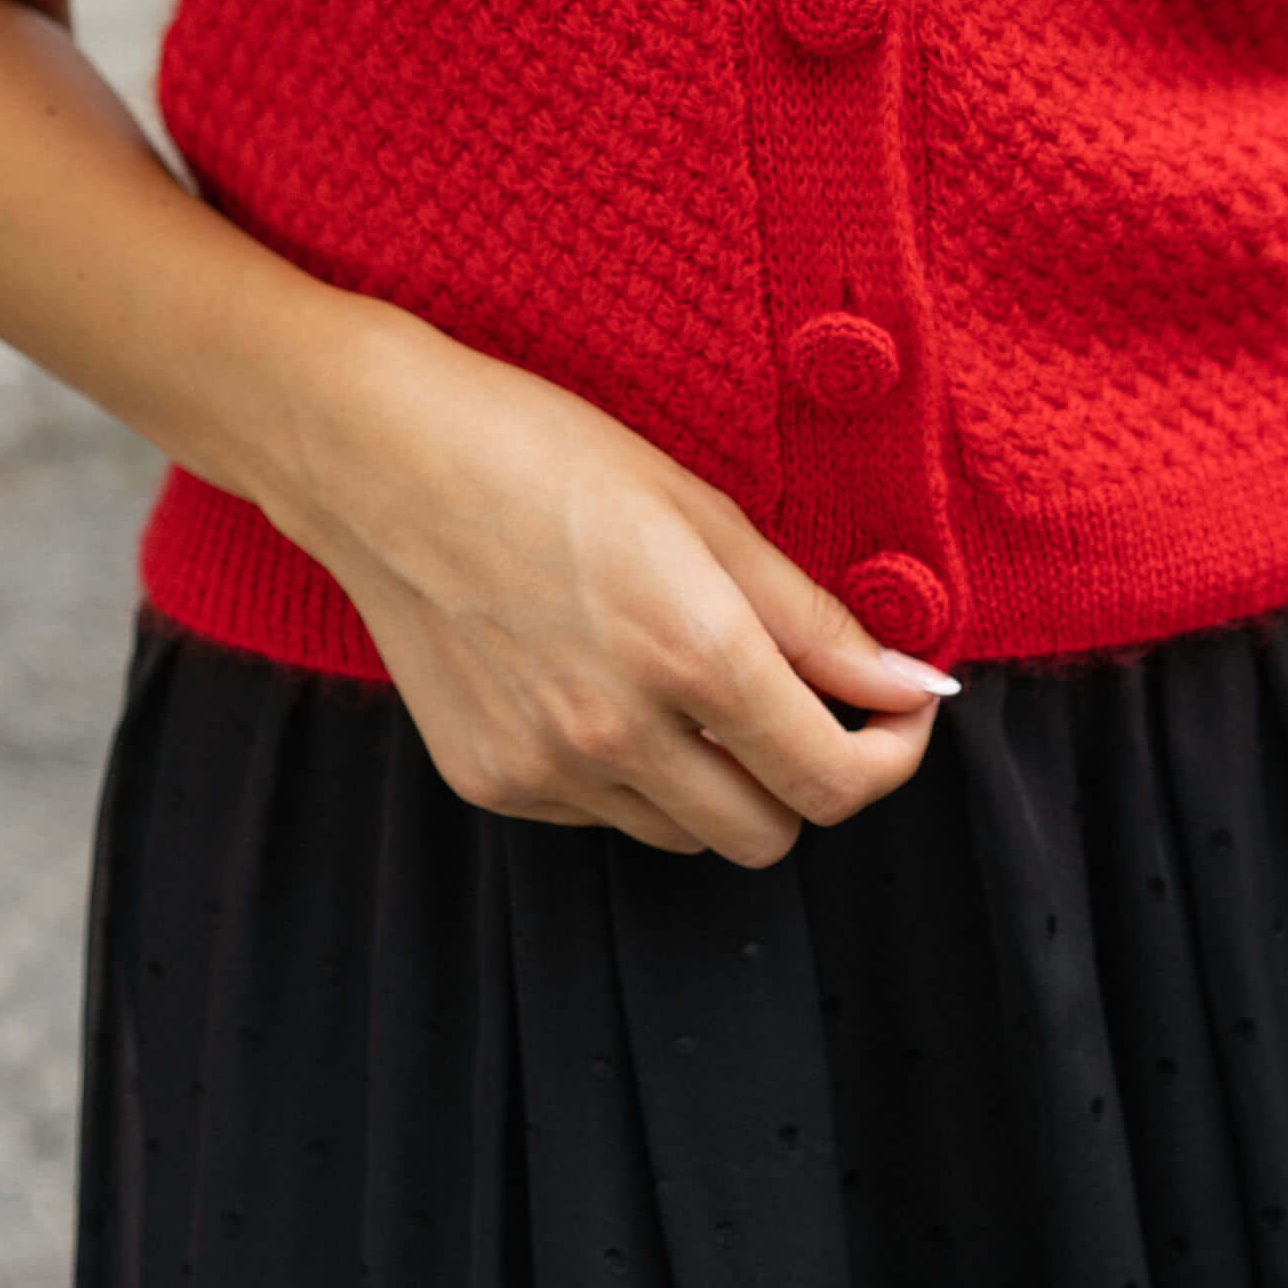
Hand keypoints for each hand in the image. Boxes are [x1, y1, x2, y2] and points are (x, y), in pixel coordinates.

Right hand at [263, 302, 955, 867]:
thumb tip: (908, 685)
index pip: (833, 780)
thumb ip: (811, 616)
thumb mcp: (699, 510)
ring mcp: (546, 768)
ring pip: (687, 835)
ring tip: (688, 680)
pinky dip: (629, 772)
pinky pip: (601, 813)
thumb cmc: (541, 452)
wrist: (378, 456)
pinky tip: (600, 682)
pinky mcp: (489, 781)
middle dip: (808, 776)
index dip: (891, 755)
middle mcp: (618, 733)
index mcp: (690, 652)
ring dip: (718, 781)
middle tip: (805, 699)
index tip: (898, 713)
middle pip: (769, 834)